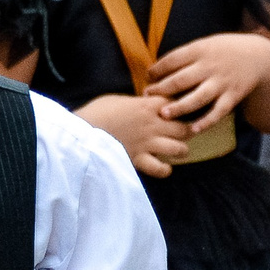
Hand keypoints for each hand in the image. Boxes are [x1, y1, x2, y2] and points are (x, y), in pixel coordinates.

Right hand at [75, 94, 194, 178]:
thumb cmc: (97, 111)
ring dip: (180, 150)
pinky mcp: (140, 160)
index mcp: (148, 106)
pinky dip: (165, 169)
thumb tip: (145, 106)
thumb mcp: (119, 99)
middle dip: (186, 130)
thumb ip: (137, 104)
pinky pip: (162, 169)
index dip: (181, 108)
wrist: (83, 131)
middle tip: (181, 133)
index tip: (178, 110)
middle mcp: (154, 124)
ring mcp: (148, 143)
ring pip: (180, 149)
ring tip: (175, 150)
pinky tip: (163, 166)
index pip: (177, 104)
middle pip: (185, 128)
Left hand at [147, 34, 269, 125]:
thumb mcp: (205, 45)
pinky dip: (206, 121)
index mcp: (200, 50)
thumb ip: (185, 56)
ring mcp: (222, 82)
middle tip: (146, 96)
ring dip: (179, 107)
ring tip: (163, 114)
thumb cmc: (224, 51)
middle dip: (161, 88)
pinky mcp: (233, 96)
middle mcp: (210, 66)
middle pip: (181, 79)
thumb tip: (157, 69)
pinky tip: (193, 128)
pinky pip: (218, 111)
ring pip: (197, 97)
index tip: (148, 77)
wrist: (259, 56)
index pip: (173, 59)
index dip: (158, 69)